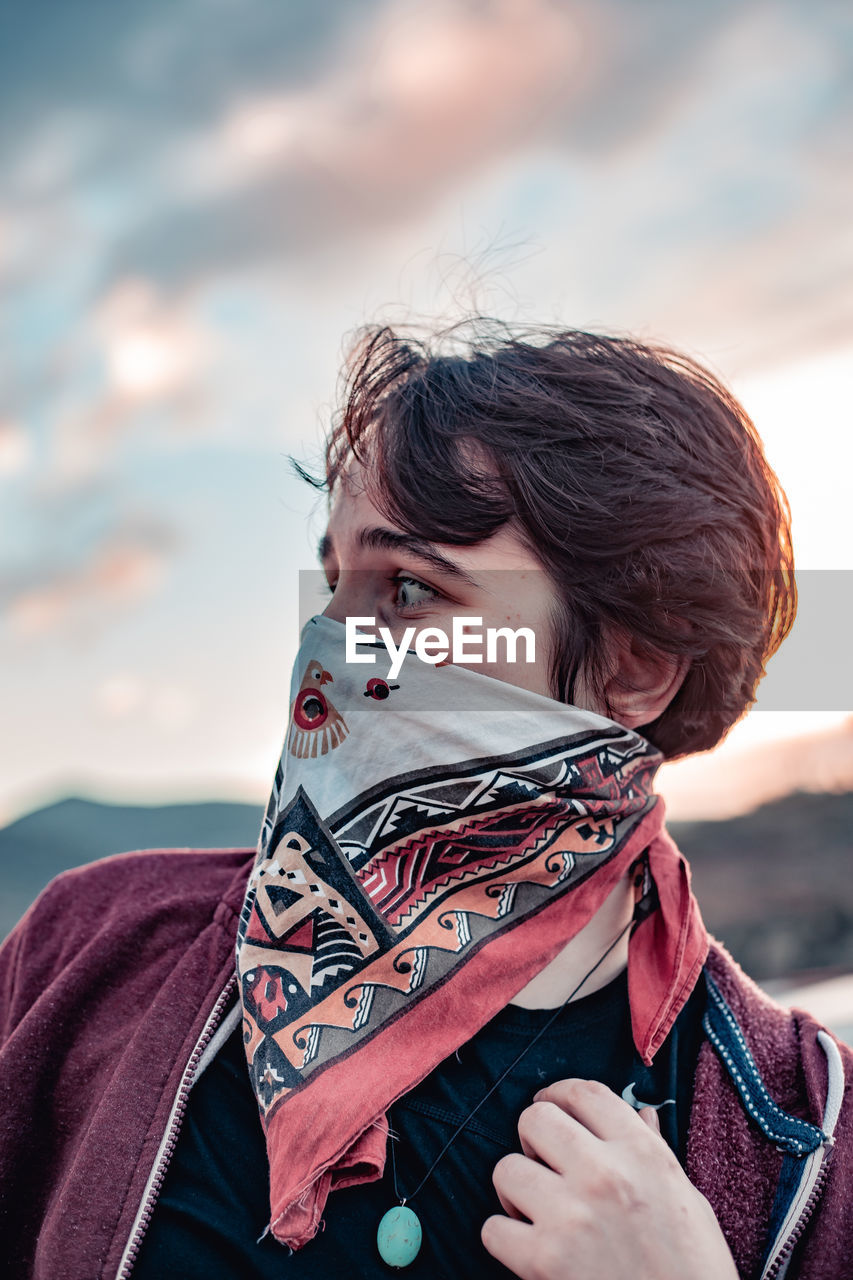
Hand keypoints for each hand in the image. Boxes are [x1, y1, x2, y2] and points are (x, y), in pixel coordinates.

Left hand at [481, 1078, 737, 1279]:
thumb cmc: (693, 1267)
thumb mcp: (686, 1197)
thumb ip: (653, 1150)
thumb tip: (639, 1113)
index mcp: (642, 1153)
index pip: (584, 1093)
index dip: (560, 1094)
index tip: (554, 1107)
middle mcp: (604, 1174)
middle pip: (535, 1118)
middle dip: (533, 1138)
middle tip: (544, 1163)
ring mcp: (571, 1216)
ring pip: (506, 1168)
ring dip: (515, 1189)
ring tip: (536, 1210)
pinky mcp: (545, 1261)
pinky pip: (492, 1228)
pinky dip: (504, 1238)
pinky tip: (529, 1248)